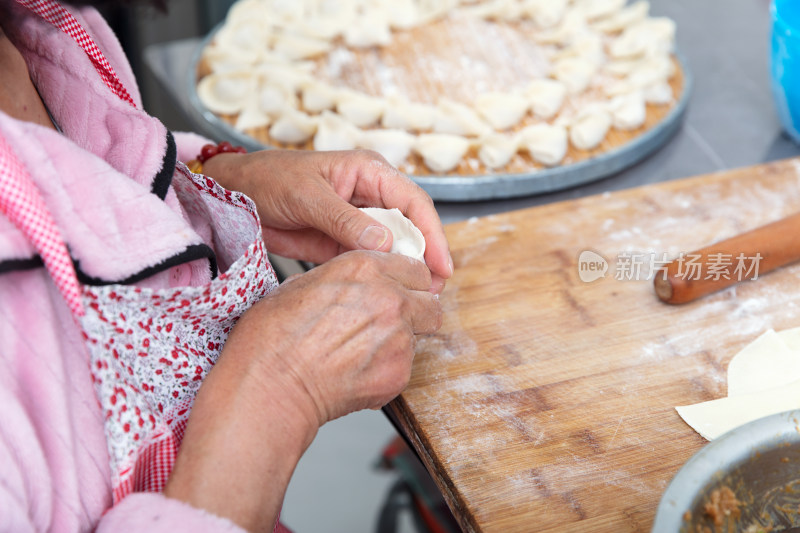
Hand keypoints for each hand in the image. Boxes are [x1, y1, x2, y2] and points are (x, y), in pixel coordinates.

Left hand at [202, 149, 452, 292]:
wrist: (234, 196)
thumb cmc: (268, 180)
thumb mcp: (307, 197)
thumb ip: (345, 221)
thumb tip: (385, 245)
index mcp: (368, 172)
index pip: (413, 202)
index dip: (432, 233)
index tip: (442, 265)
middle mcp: (370, 195)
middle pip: (411, 226)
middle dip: (426, 255)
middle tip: (436, 288)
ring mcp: (358, 221)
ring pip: (394, 246)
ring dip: (406, 269)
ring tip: (421, 296)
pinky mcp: (342, 243)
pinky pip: (370, 260)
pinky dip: (382, 275)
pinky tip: (390, 293)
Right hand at [237, 249, 441, 421]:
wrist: (271, 385)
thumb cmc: (273, 337)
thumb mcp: (301, 285)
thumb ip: (340, 279)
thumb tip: (350, 285)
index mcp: (365, 268)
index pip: (415, 268)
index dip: (407, 283)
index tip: (399, 292)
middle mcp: (390, 298)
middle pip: (430, 300)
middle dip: (416, 310)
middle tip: (390, 323)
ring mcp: (399, 336)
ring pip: (420, 335)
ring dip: (402, 340)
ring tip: (365, 352)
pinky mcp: (399, 372)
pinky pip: (406, 367)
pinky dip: (388, 370)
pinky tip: (358, 372)